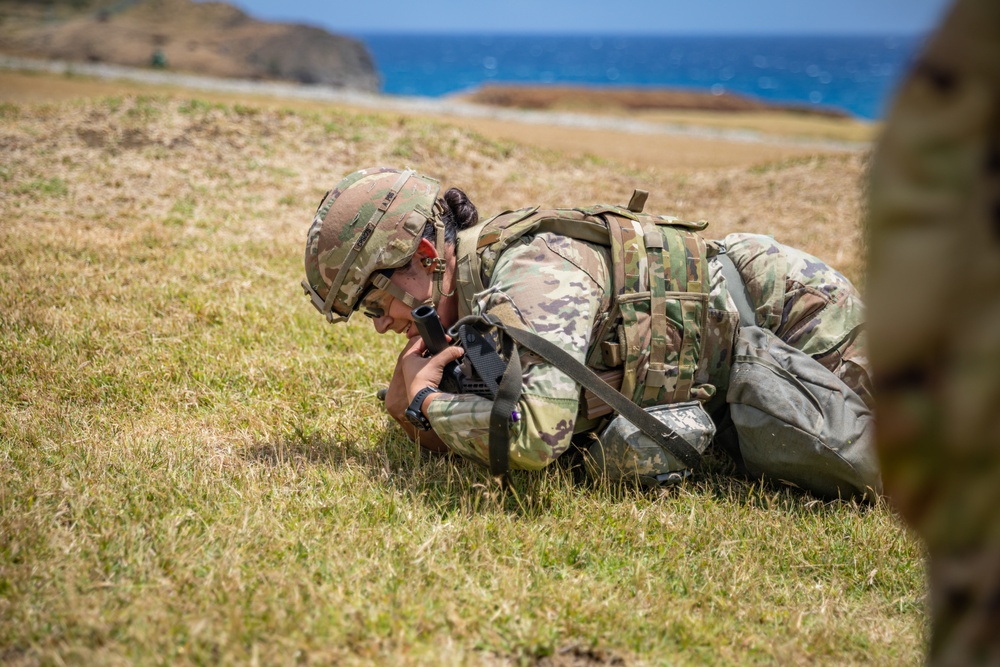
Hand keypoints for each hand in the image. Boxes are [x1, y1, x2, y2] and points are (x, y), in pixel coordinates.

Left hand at [383, 337, 463, 452]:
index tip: (445, 340)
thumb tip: (458, 349)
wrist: (421, 399)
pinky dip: (435, 365)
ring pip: (426, 358)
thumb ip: (448, 353)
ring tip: (444, 356)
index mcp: (408, 356)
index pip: (420, 340)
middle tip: (445, 347)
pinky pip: (428, 367)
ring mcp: (413, 371)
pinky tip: (441, 366)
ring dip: (435, 357)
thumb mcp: (437, 363)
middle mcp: (409, 363)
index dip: (433, 338)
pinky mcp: (419, 378)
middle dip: (435, 347)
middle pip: (423, 348)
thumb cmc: (422, 381)